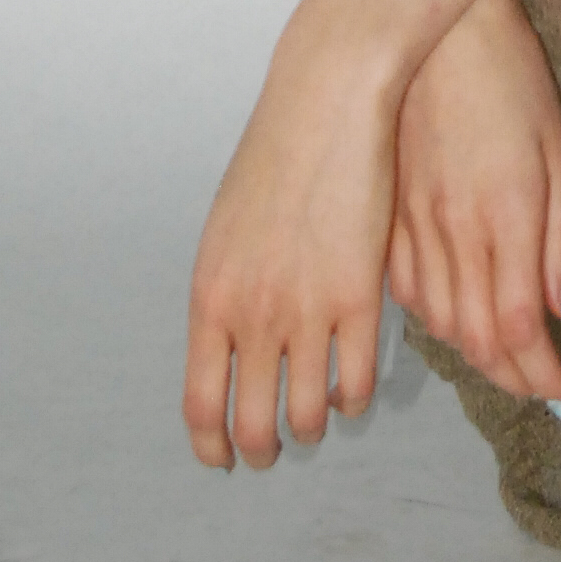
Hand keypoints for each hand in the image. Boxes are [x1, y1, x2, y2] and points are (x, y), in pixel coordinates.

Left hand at [183, 0, 402, 464]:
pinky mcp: (359, 298)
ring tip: (314, 422)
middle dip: (261, 451)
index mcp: (211, 298)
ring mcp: (308, 310)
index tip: (221, 458)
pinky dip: (353, 400)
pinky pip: (358, 382)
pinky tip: (352, 392)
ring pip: (307, 415)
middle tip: (271, 452)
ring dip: (309, 430)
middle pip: (253, 425)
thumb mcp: (226, 230)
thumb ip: (225, 294)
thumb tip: (228, 349)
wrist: (326, 103)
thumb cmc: (275, 156)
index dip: (211, 446)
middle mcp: (254, 315)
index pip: (200, 405)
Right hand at [388, 0, 560, 407]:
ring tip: (506, 366)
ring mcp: (411, 224)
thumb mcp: (557, 149)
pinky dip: (432, 319)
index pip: (519, 327)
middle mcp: (454, 229)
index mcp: (506, 213)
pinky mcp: (385, 214)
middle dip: (514, 378)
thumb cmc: (511, 77)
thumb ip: (560, 234)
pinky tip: (454, 320)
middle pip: (477, 338)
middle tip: (541, 390)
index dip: (542, 376)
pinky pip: (404, 291)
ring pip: (438, 322)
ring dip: (475, 356)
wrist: (440, 28)